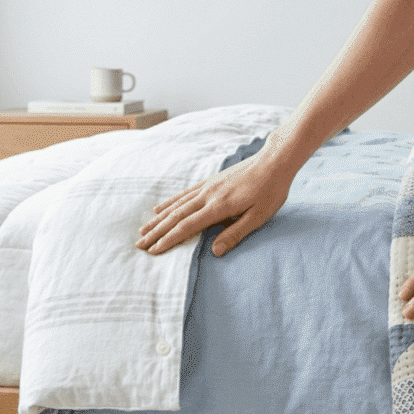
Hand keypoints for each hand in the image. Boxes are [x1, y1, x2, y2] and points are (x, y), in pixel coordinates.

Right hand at [135, 143, 295, 256]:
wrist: (274, 161)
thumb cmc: (270, 191)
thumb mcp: (259, 217)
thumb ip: (235, 233)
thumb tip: (214, 251)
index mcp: (219, 207)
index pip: (187, 226)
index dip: (169, 239)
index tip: (154, 250)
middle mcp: (208, 196)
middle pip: (176, 216)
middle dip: (156, 232)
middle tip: (139, 245)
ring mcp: (207, 187)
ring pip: (176, 205)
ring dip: (158, 219)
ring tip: (143, 230)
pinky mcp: (209, 182)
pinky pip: (184, 194)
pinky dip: (169, 203)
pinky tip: (159, 209)